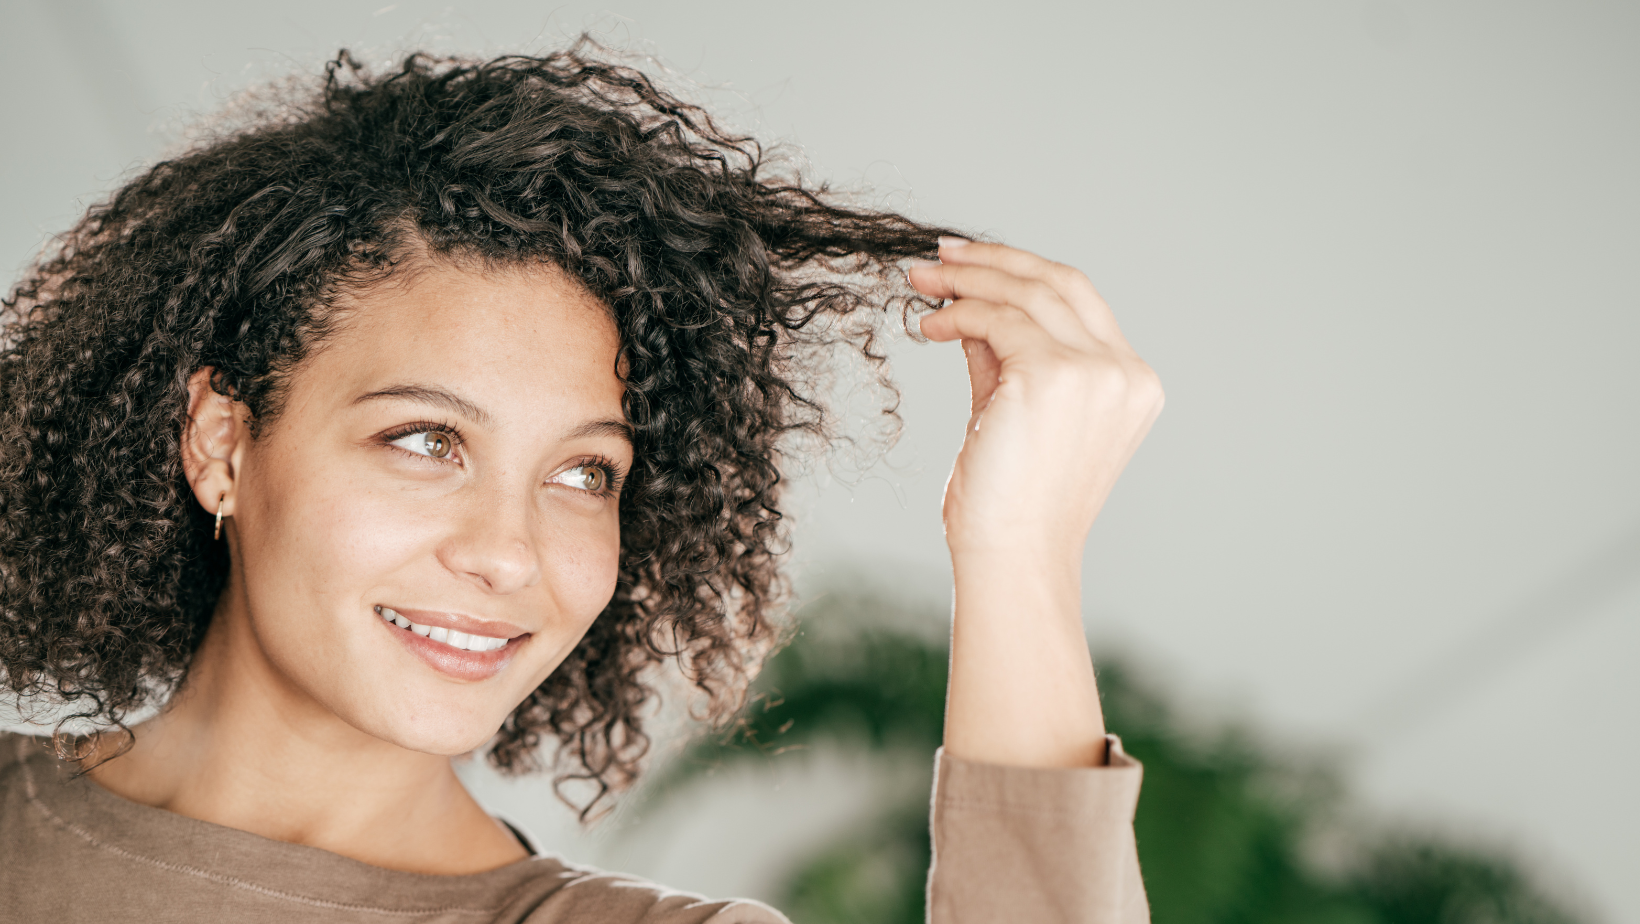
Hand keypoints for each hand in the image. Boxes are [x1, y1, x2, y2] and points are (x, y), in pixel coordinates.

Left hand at [912, 239, 1162, 565]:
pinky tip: (928, 327)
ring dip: (966, 281)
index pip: (1079, 302)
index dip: (1024, 272)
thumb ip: (1004, 358)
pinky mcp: (1052, 375)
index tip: (970, 263)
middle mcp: (1124, 373)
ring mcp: (1096, 372)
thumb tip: (970, 308)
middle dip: (994, 261)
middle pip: (1059, 283)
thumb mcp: (1014, 413)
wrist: (1011, 557)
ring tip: (920, 283)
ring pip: (1025, 293)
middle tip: (939, 257)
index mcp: (1131, 384)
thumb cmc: (1011, 503)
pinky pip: (996, 319)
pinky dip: (958, 313)